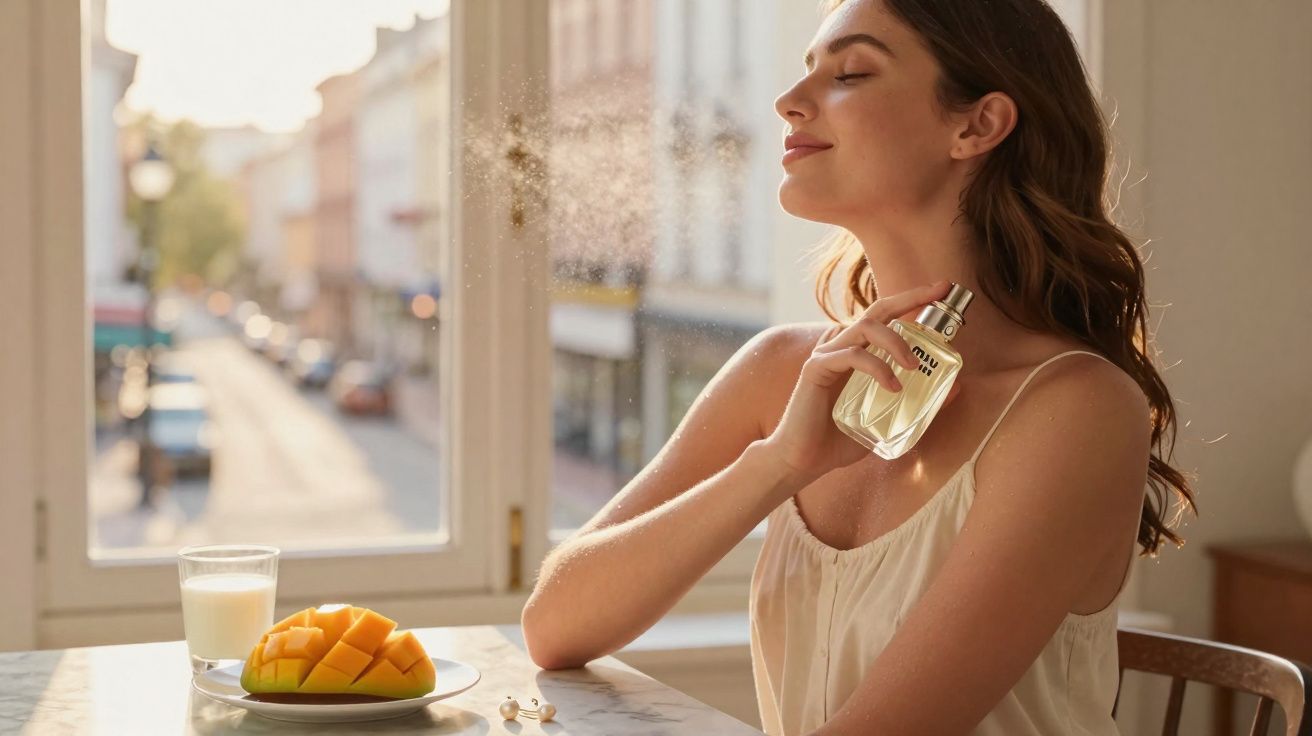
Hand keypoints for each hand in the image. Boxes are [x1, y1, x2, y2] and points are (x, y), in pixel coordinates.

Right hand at [762, 280, 962, 481]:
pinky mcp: (816, 369)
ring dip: (896, 342)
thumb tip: (957, 386)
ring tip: (915, 366)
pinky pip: (851, 356)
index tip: (943, 289)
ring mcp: (827, 356)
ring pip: (865, 328)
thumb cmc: (839, 441)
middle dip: (910, 298)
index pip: (887, 317)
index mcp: (858, 353)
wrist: (802, 461)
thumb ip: (920, 402)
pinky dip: (877, 367)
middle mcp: (842, 347)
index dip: (914, 299)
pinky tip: (892, 387)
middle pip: (877, 311)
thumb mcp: (890, 420)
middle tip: (938, 296)